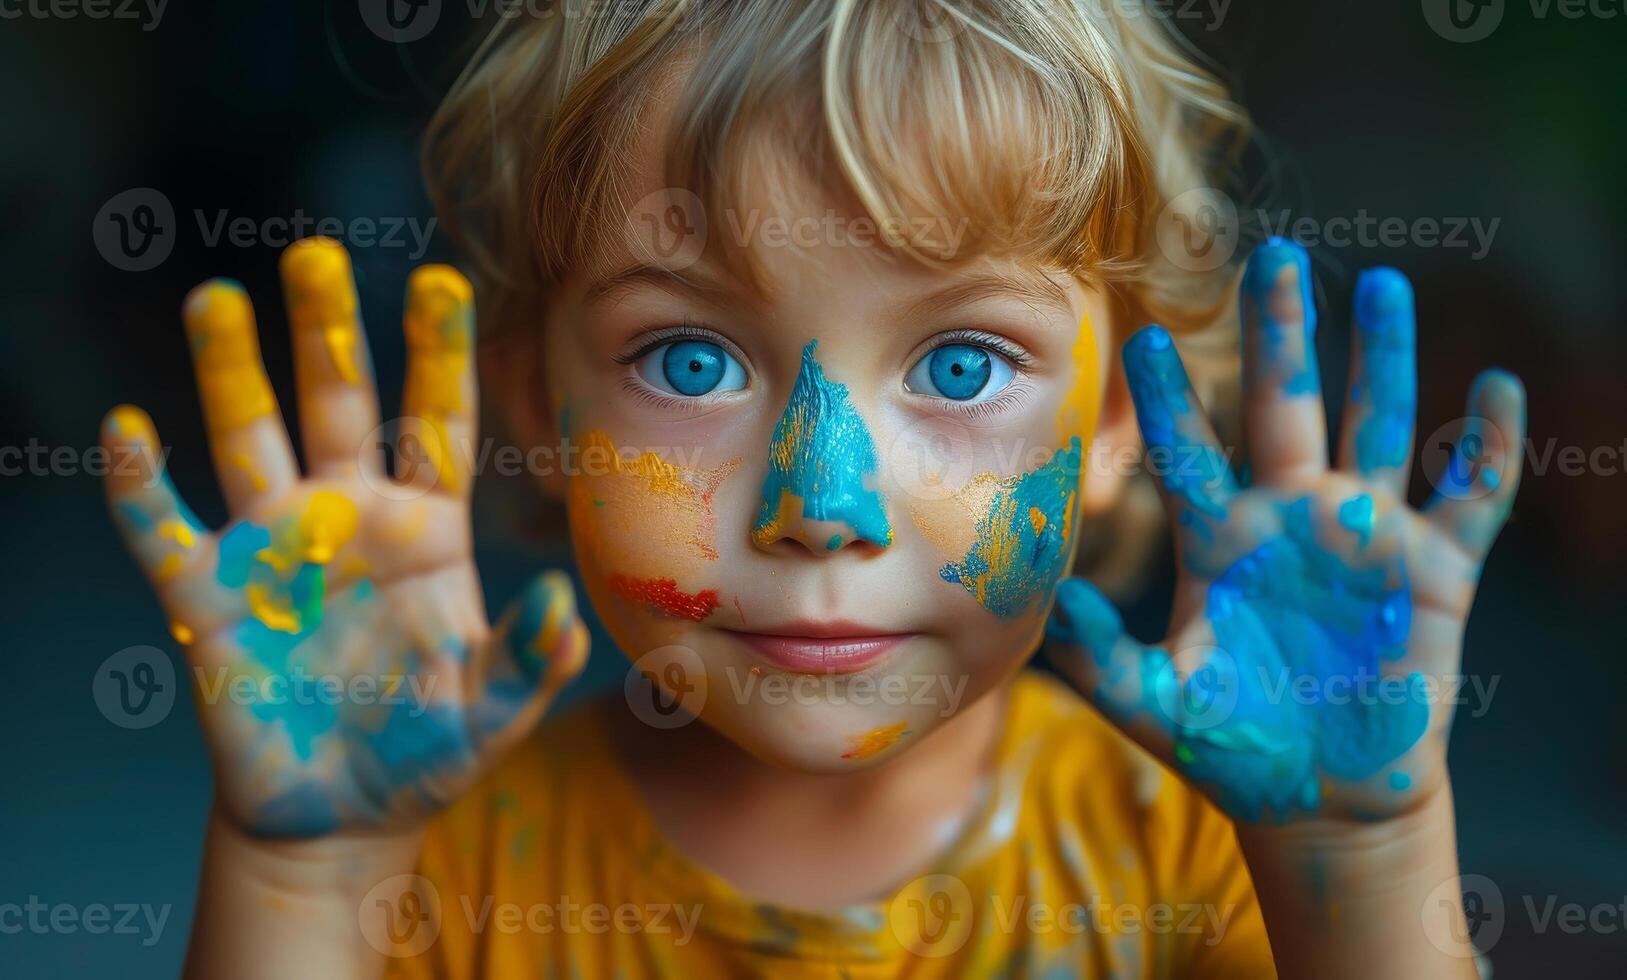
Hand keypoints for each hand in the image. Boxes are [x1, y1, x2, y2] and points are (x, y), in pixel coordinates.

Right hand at [101, 238, 587, 838]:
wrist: (341, 817)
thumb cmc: (428, 752)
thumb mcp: (496, 710)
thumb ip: (531, 658)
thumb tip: (565, 605)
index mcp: (428, 531)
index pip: (436, 425)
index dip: (440, 354)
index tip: (445, 278)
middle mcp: (348, 519)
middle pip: (336, 406)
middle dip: (325, 331)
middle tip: (313, 254)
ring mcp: (272, 551)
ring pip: (247, 441)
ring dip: (228, 373)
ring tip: (215, 297)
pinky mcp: (205, 600)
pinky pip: (163, 532)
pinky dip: (140, 487)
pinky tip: (126, 432)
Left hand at [1047, 238, 1524, 824]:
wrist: (1321, 799)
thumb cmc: (1233, 749)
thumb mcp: (1158, 707)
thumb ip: (1103, 661)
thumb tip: (1053, 606)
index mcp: (1220, 541)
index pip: (1188, 452)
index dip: (1166, 399)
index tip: (1140, 337)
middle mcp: (1291, 519)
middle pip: (1285, 406)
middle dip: (1281, 333)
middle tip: (1273, 255)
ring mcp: (1366, 538)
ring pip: (1378, 427)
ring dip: (1384, 359)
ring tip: (1381, 283)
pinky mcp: (1435, 573)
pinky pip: (1471, 498)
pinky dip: (1489, 449)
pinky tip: (1497, 391)